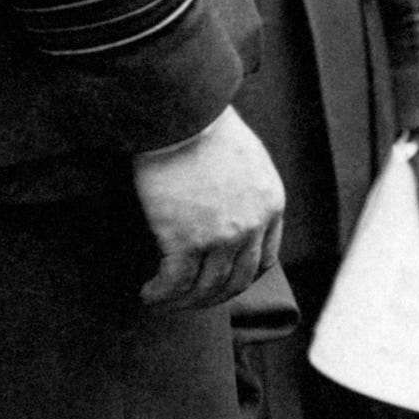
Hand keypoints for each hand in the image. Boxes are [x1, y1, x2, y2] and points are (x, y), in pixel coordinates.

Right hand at [133, 106, 284, 310]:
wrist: (184, 116)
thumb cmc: (208, 128)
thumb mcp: (248, 160)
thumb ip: (247, 191)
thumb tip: (231, 210)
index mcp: (270, 206)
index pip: (265, 261)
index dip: (242, 278)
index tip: (221, 283)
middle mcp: (251, 226)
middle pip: (236, 282)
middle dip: (211, 299)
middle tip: (188, 301)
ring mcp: (220, 237)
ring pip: (205, 288)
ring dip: (182, 302)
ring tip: (162, 300)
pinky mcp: (184, 240)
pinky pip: (174, 283)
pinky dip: (160, 294)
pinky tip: (148, 293)